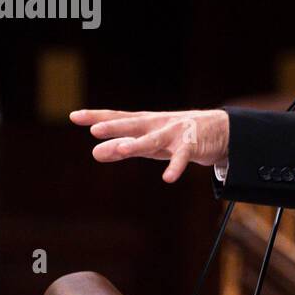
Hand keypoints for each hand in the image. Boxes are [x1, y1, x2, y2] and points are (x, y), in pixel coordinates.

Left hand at [70, 108, 229, 182]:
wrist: (219, 130)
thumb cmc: (177, 136)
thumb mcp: (148, 144)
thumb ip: (123, 148)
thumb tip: (95, 152)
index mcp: (144, 123)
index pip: (118, 118)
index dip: (96, 116)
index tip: (74, 116)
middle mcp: (157, 125)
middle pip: (133, 125)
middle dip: (115, 127)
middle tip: (94, 129)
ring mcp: (175, 134)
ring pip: (154, 140)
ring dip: (139, 144)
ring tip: (123, 150)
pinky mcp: (192, 145)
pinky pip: (182, 157)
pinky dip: (175, 166)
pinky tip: (168, 177)